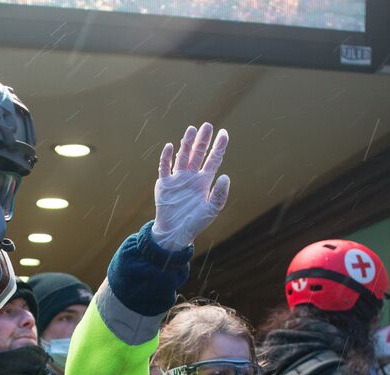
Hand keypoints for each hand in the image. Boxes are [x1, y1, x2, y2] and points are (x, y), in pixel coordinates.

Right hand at [151, 122, 230, 251]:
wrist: (174, 234)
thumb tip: (226, 176)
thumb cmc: (195, 223)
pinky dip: (167, 157)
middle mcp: (191, 176)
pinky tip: (170, 146)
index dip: (219, 147)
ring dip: (186, 143)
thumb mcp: (211, 210)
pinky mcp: (164, 183)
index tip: (224, 133)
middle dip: (203, 140)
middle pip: (198, 153)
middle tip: (208, 125)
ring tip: (192, 130)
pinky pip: (165, 167)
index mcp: (204, 181)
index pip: (213, 159)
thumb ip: (219, 194)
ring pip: (182, 156)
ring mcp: (177, 179)